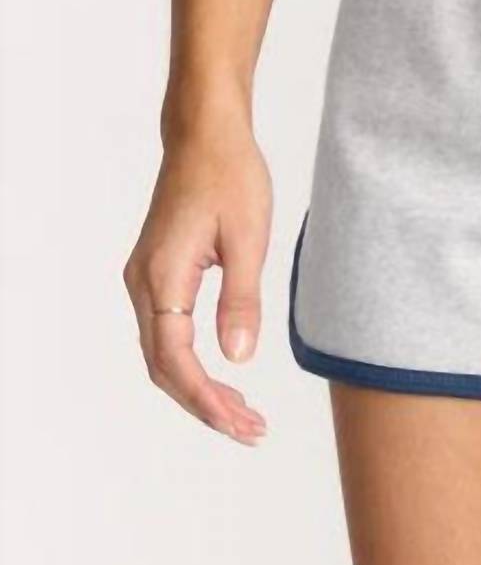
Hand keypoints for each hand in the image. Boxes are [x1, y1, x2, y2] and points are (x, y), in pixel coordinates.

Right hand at [122, 107, 271, 444]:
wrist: (205, 134)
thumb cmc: (231, 174)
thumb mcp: (249, 235)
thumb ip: (242, 297)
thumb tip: (239, 358)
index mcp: (162, 277)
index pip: (175, 359)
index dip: (205, 398)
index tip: (239, 424)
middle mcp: (143, 284)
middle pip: (164, 366)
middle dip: (205, 404)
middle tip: (252, 431)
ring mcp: (146, 279)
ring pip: (164, 354)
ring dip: (200, 388)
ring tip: (244, 414)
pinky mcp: (158, 274)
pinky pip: (168, 333)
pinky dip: (194, 362)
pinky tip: (224, 375)